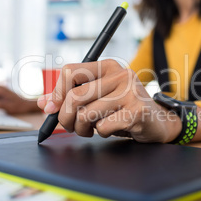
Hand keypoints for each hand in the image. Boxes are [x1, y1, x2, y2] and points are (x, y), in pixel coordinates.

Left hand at [37, 59, 181, 142]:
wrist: (158, 121)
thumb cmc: (123, 109)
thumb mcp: (98, 98)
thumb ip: (71, 97)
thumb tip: (43, 103)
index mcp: (108, 66)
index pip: (70, 72)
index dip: (56, 92)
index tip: (52, 108)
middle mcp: (120, 74)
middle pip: (75, 97)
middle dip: (65, 118)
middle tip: (71, 126)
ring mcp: (130, 92)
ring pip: (87, 114)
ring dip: (83, 128)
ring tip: (91, 130)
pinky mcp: (136, 111)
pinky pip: (103, 127)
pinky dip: (102, 134)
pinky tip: (112, 130)